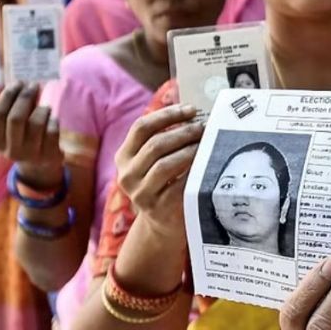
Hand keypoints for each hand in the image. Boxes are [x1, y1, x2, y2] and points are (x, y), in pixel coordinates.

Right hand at [0, 82, 63, 187]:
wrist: (42, 165)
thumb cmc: (26, 136)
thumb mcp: (17, 125)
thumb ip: (18, 106)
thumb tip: (24, 82)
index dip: (8, 95)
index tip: (18, 82)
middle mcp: (11, 151)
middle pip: (15, 118)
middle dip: (25, 97)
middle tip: (34, 85)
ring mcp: (30, 155)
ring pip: (36, 123)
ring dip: (42, 109)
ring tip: (45, 108)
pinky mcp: (49, 155)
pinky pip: (52, 129)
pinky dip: (53, 120)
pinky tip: (52, 121)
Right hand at [114, 105, 201, 238]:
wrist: (163, 222)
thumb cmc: (165, 182)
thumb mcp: (154, 160)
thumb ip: (164, 137)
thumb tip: (193, 111)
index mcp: (123, 157)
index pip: (141, 128)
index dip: (166, 115)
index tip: (191, 109)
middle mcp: (127, 175)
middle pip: (155, 145)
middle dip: (183, 132)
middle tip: (203, 127)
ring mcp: (140, 194)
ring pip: (164, 164)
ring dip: (189, 150)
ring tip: (206, 144)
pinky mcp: (158, 208)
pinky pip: (178, 185)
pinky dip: (193, 171)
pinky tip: (206, 164)